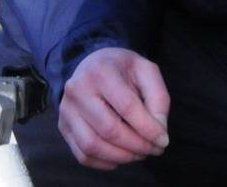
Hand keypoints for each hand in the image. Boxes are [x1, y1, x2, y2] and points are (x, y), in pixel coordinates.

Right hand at [58, 47, 170, 170]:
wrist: (91, 63)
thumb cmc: (121, 69)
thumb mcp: (146, 70)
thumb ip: (158, 98)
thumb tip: (159, 131)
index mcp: (100, 71)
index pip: (127, 107)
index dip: (149, 129)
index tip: (164, 139)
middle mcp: (77, 89)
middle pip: (109, 129)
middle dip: (138, 146)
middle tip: (154, 149)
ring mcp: (66, 109)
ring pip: (93, 146)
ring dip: (122, 157)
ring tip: (139, 153)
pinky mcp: (63, 126)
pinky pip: (83, 155)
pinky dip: (105, 162)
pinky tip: (120, 155)